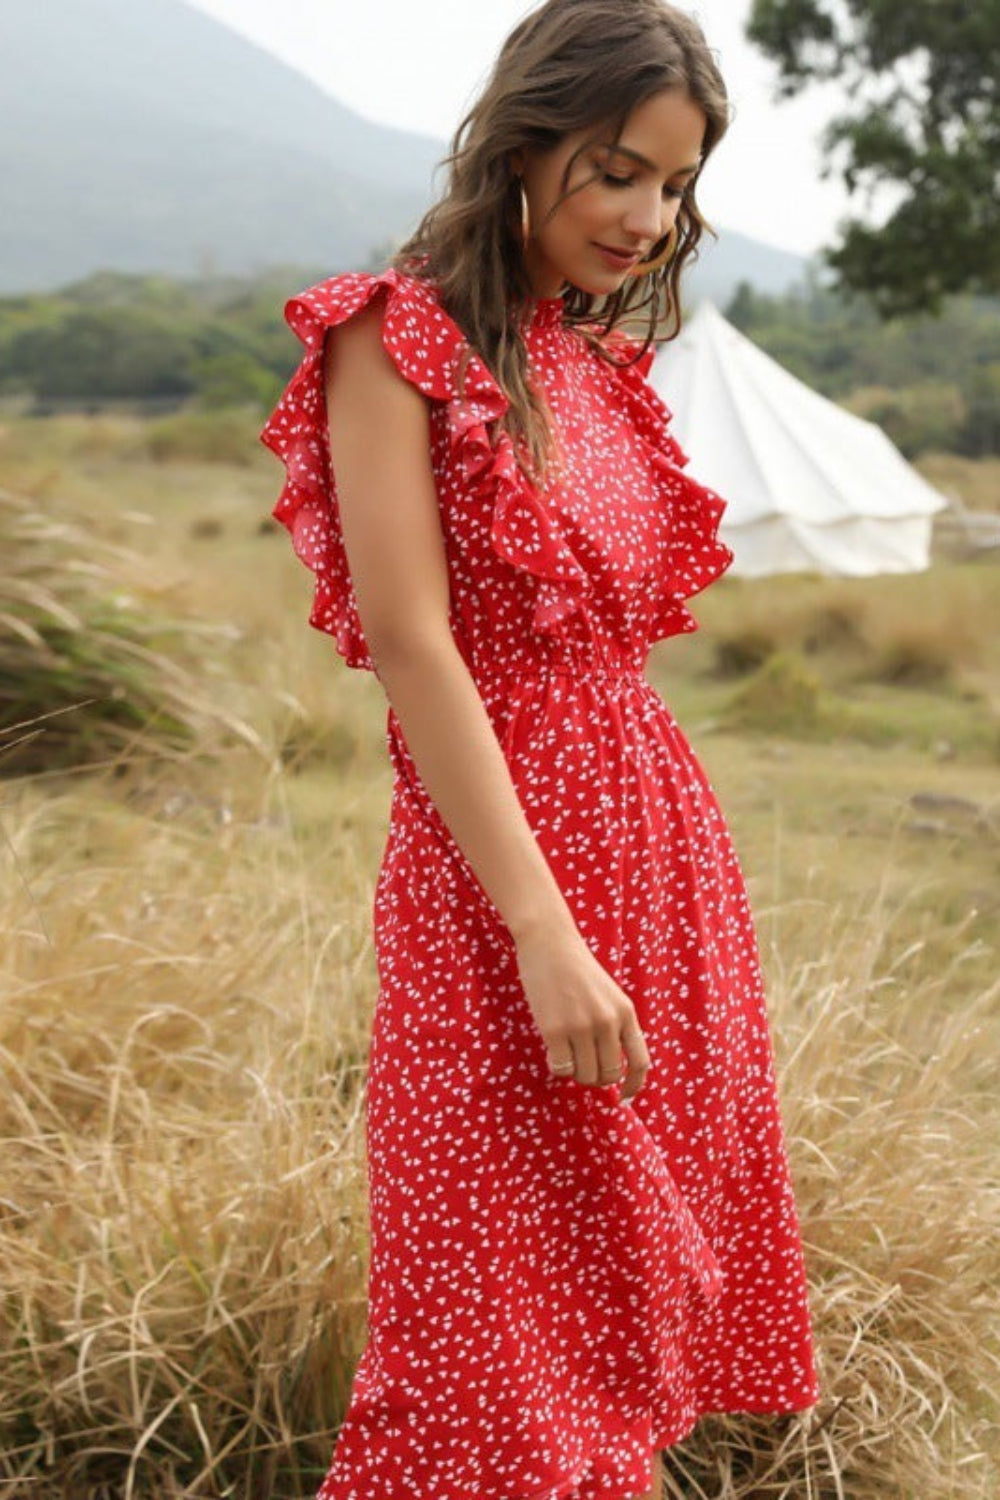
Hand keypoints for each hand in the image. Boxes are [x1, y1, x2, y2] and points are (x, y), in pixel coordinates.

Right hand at [513, 924, 650, 1102]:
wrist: (549, 942)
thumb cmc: (577, 970)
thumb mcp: (609, 995)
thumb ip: (616, 1026)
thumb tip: (613, 1070)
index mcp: (626, 1013)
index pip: (640, 1062)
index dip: (634, 1086)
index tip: (624, 1098)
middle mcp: (608, 1022)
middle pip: (609, 1074)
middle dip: (596, 1078)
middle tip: (582, 1067)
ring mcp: (581, 1026)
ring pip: (585, 1075)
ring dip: (575, 1073)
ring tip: (566, 1054)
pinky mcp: (555, 1029)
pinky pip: (561, 1068)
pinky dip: (557, 1066)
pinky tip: (552, 1051)